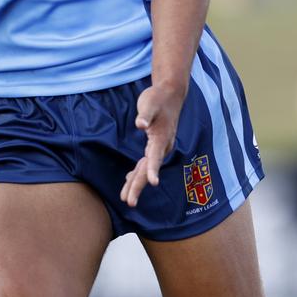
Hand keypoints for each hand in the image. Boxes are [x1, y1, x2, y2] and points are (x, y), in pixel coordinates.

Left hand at [120, 84, 183, 207]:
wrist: (170, 93)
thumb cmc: (158, 97)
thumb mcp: (149, 103)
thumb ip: (145, 115)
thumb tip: (140, 124)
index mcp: (161, 137)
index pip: (155, 157)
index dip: (154, 170)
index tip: (153, 183)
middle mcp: (162, 146)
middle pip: (149, 169)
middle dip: (139, 185)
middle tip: (129, 202)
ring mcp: (159, 146)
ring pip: (146, 168)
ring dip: (136, 182)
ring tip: (126, 198)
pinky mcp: (155, 144)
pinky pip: (146, 163)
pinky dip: (138, 172)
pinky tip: (129, 178)